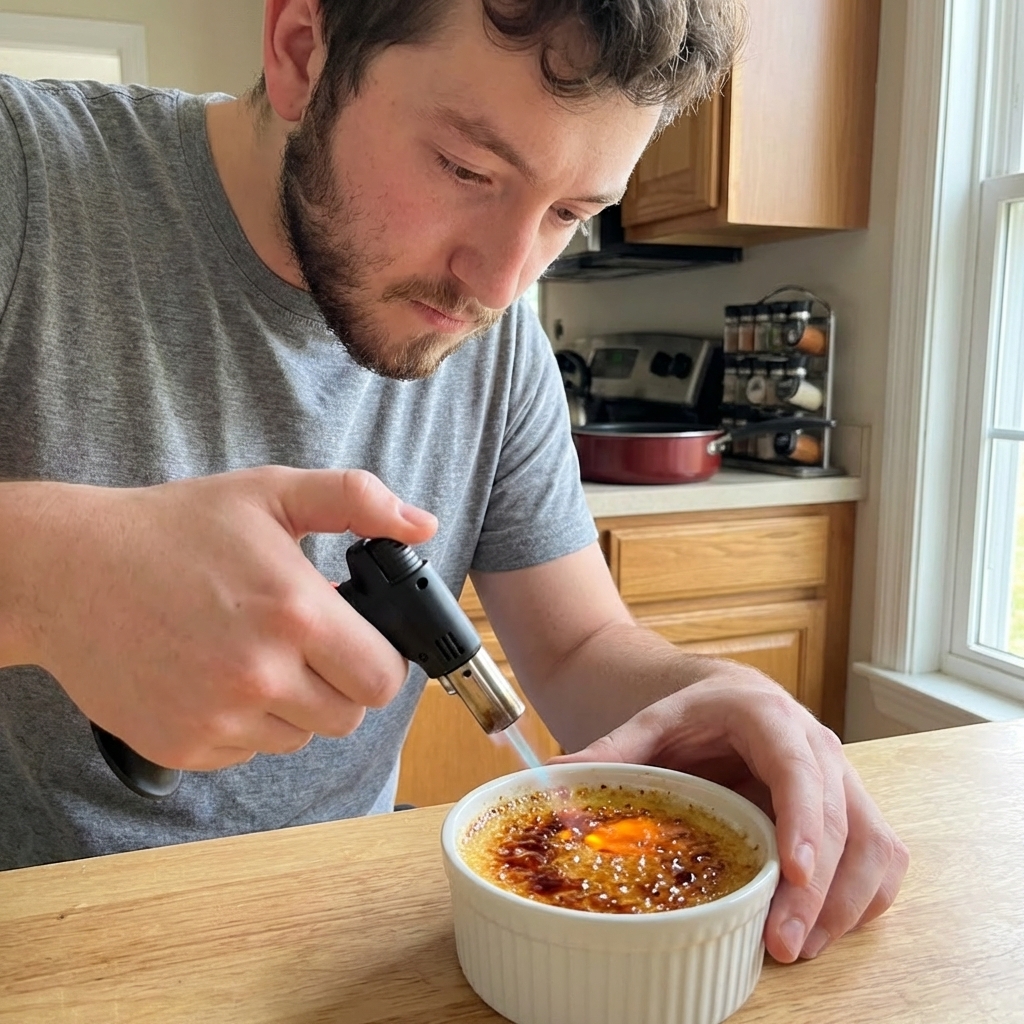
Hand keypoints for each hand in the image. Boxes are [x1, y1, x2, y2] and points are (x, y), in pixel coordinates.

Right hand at [8, 467, 435, 768]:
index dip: (379, 659)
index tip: (359, 640)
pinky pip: (247, 751)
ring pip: (299, 737)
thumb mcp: (271, 493)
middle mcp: (260, 674)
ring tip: (251, 654)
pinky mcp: (182, 746)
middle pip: (348, 716)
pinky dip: (244, 723)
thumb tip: (423, 525)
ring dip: (292, 705)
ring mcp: (218, 717)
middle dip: (340, 683)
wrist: (68, 572)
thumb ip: (357, 501)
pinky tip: (213, 677)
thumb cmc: (173, 528)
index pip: (384, 679)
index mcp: (295, 613)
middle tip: (306, 646)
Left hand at [553, 666, 908, 961]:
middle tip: (783, 943)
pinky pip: (881, 857)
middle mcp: (818, 748)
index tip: (796, 872)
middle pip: (841, 821)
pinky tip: (824, 929)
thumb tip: (553, 782)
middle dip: (818, 890)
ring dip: (846, 902)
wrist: (730, 698)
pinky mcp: (853, 809)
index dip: (803, 822)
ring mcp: (843, 780)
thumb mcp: (650, 724)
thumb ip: (609, 752)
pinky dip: (863, 898)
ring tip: (801, 947)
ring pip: (874, 845)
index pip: (798, 771)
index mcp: (770, 719)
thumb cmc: (695, 714)